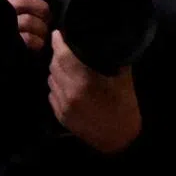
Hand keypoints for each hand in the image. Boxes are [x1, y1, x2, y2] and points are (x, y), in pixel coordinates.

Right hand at [0, 0, 50, 51]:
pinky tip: (38, 44)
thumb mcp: (8, 8)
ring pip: (28, 20)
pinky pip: (27, 38)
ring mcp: (3, 27)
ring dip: (42, 28)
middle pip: (24, 1)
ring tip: (43, 33)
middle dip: (41, 8)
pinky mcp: (8, 43)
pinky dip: (37, 41)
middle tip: (47, 16)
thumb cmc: (7, 27)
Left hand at [48, 31, 141, 153]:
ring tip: (68, 68)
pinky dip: (57, 86)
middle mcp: (69, 93)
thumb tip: (108, 40)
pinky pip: (51, 93)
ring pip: (51, 79)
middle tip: (66, 49)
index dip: (58, 41)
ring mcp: (63, 106)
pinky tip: (68, 85)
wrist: (121, 141)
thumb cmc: (125, 108)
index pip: (62, 55)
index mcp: (84, 82)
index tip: (58, 33)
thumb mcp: (123, 80)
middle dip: (58, 55)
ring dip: (57, 71)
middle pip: (54, 65)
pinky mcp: (60, 116)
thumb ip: (113, 58)